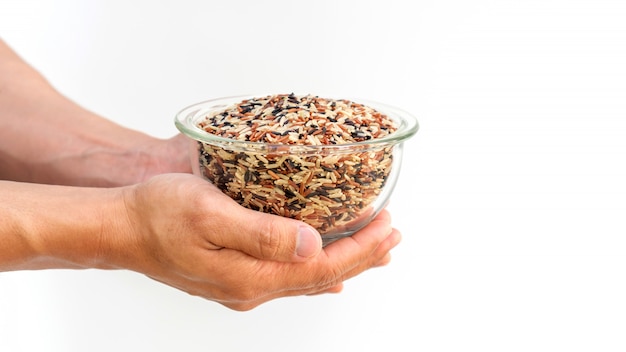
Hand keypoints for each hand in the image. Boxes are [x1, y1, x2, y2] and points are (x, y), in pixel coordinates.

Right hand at [114, 173, 400, 310]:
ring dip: (344, 261)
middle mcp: (251, 289)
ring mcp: (242, 286)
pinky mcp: (233, 276)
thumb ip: (262, 233)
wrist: (120, 229)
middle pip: (322, 276)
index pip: (323, 266)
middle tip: (394, 235)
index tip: (389, 226)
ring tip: (373, 249)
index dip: (362, 248)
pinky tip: (326, 270)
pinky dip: (316, 269)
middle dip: (363, 256)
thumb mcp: (210, 214)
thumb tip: (311, 245)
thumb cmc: (158, 213)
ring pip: (307, 277)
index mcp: (251, 275)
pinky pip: (288, 277)